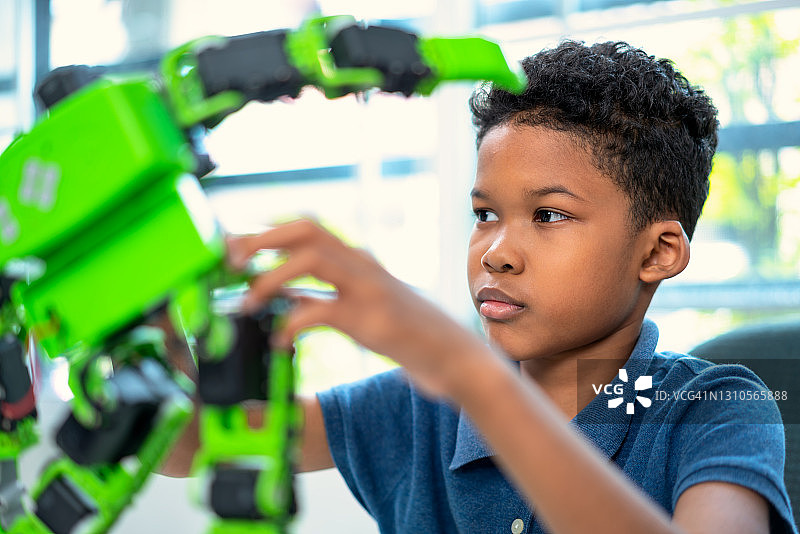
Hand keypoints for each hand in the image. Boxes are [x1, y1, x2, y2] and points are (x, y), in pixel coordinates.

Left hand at [226, 219, 485, 396]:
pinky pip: (321, 311)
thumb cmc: (406, 334)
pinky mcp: (372, 319)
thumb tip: (279, 299)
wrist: (455, 358)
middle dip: (262, 238)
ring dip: (271, 277)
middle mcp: (362, 264)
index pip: (307, 229)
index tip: (234, 247)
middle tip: (230, 259)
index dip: (267, 232)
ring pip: (311, 259)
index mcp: (358, 260)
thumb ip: (319, 300)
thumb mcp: (356, 311)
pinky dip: (292, 324)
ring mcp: (369, 288)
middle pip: (307, 229)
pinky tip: (280, 342)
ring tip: (247, 302)